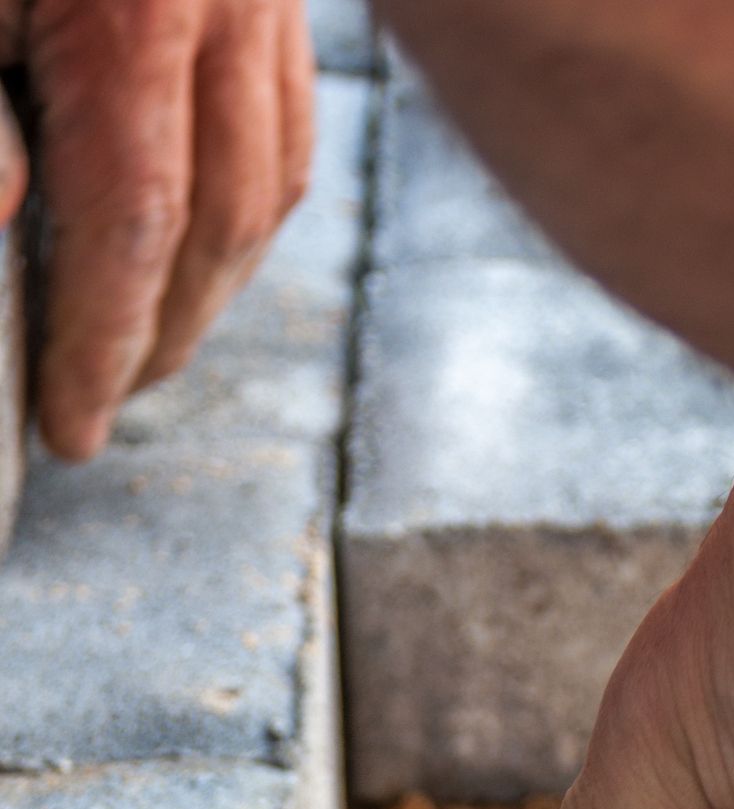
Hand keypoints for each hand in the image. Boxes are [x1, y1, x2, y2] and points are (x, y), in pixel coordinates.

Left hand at [0, 0, 314, 459]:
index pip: (136, 220)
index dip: (104, 340)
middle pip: (222, 222)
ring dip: (215, 283)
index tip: (72, 423)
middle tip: (103, 396)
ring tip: (150, 337)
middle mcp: (226, 4)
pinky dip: (248, 204)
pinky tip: (200, 244)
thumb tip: (6, 219)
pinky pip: (287, 124)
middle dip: (164, 334)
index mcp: (136, 9)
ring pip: (270, 185)